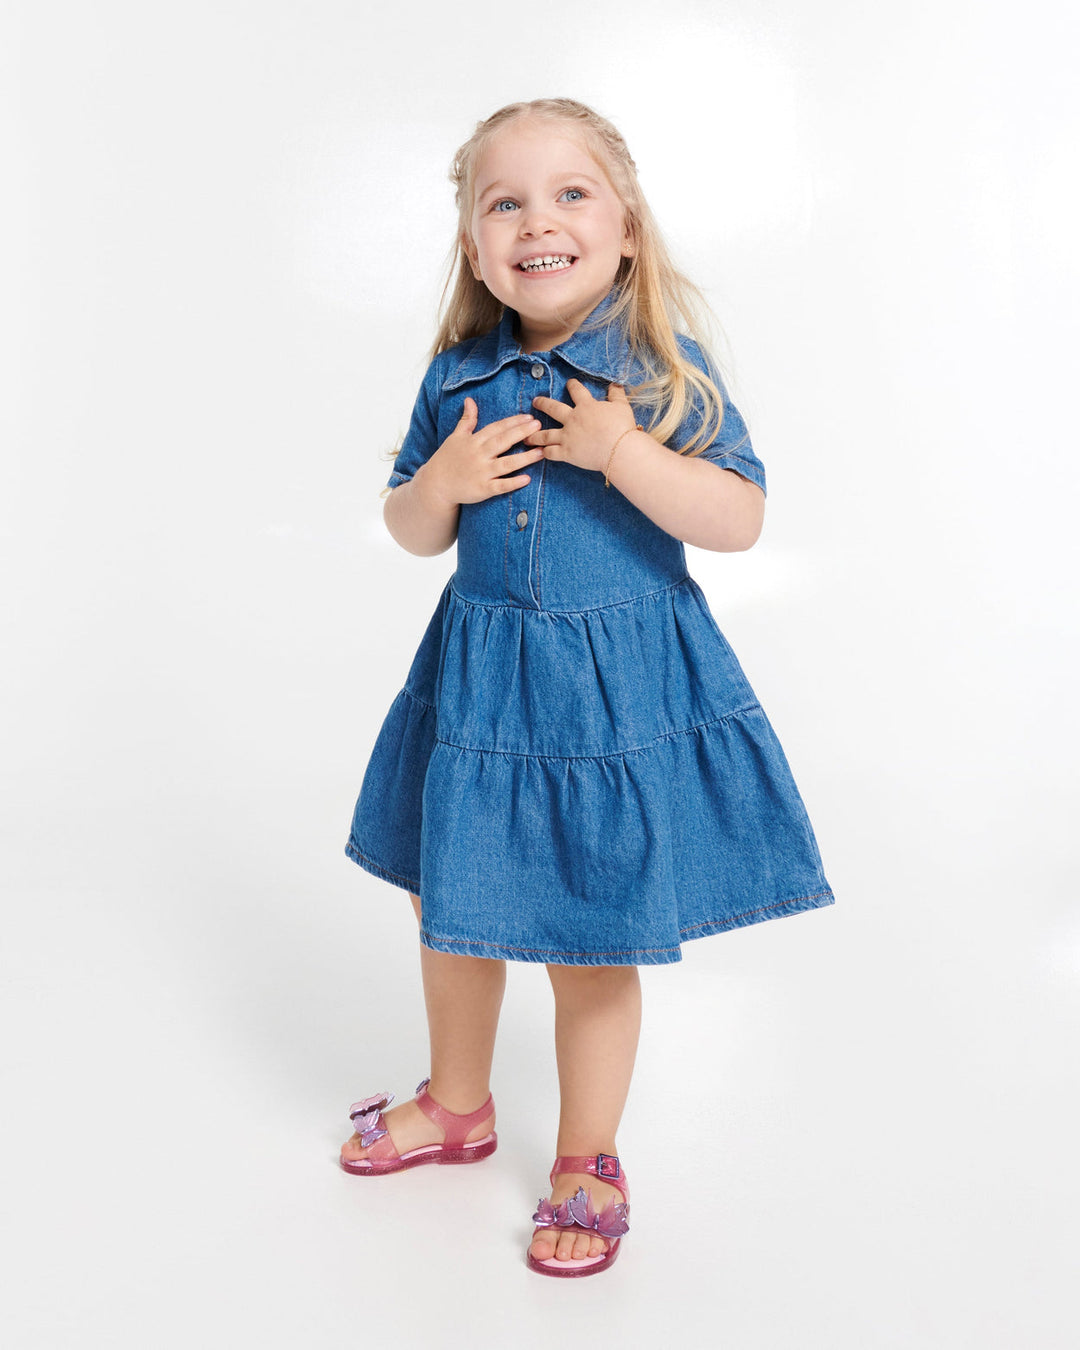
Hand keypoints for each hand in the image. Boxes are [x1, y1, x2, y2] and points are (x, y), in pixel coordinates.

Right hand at [422, 398, 544, 506]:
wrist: (435, 485)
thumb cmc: (447, 459)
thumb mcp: (455, 436)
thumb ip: (467, 420)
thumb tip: (469, 400)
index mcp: (473, 441)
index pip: (496, 428)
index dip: (513, 422)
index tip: (529, 417)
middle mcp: (478, 455)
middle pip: (503, 442)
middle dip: (521, 433)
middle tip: (539, 426)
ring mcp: (481, 473)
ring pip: (506, 464)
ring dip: (524, 458)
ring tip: (541, 451)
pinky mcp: (482, 490)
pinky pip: (500, 486)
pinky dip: (513, 483)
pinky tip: (527, 478)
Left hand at [524, 380, 637, 473]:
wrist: (618, 449)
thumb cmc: (622, 427)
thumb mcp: (622, 406)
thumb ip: (616, 394)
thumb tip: (615, 384)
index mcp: (586, 406)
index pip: (576, 391)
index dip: (572, 386)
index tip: (569, 383)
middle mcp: (572, 419)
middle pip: (552, 408)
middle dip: (542, 403)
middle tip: (535, 401)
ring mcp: (567, 436)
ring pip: (545, 434)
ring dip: (535, 434)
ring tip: (527, 435)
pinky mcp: (567, 453)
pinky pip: (551, 452)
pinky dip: (544, 452)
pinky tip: (539, 452)